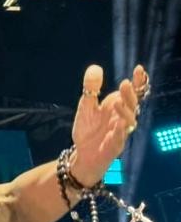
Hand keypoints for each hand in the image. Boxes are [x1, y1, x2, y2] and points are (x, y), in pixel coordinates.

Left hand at [70, 64, 147, 184]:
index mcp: (117, 106)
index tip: (138, 68)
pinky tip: (117, 126)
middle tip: (124, 83)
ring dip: (125, 111)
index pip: (131, 92)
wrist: (82, 154)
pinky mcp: (114, 146)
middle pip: (132, 105)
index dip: (137, 81)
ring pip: (129, 121)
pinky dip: (119, 132)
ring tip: (116, 102)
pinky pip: (120, 139)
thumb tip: (95, 68)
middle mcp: (122, 118)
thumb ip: (91, 89)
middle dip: (130, 94)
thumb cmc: (88, 129)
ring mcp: (120, 132)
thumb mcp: (86, 106)